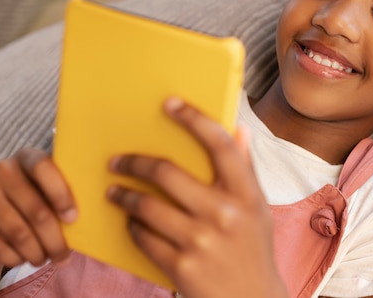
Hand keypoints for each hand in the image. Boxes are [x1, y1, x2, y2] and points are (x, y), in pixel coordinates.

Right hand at [0, 148, 76, 267]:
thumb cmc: (38, 192)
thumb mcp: (50, 183)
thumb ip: (68, 190)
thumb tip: (92, 218)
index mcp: (28, 157)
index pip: (44, 169)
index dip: (61, 194)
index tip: (74, 218)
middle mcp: (3, 170)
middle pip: (36, 210)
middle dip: (54, 240)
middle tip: (64, 257)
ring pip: (17, 232)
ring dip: (36, 253)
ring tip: (46, 260)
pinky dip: (13, 257)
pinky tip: (23, 260)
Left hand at [107, 97, 287, 297]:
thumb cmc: (254, 250)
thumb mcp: (259, 209)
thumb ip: (246, 170)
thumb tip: (239, 130)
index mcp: (247, 195)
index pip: (221, 145)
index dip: (194, 119)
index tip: (170, 104)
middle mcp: (225, 214)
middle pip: (168, 173)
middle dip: (134, 163)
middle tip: (117, 162)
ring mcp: (202, 242)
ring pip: (148, 207)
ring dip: (124, 196)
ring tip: (114, 193)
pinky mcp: (182, 267)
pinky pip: (144, 238)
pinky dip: (134, 228)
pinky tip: (132, 224)